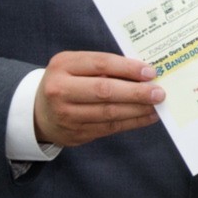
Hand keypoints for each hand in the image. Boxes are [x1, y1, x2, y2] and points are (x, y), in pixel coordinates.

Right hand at [34, 51, 162, 146]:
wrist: (39, 112)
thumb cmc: (66, 81)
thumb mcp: (76, 65)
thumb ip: (104, 66)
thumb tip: (143, 72)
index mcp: (63, 65)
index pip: (101, 64)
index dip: (128, 68)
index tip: (150, 72)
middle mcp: (61, 90)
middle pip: (104, 91)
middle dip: (136, 92)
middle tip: (159, 92)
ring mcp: (67, 115)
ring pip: (109, 112)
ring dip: (138, 109)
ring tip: (157, 105)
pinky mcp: (76, 133)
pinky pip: (109, 127)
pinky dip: (132, 122)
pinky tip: (147, 116)